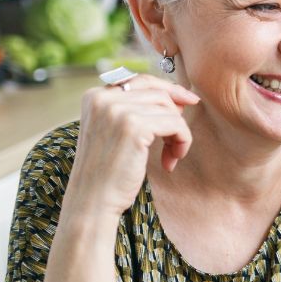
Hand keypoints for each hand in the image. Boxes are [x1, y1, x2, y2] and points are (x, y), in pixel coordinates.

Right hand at [66, 75, 198, 216]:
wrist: (92, 201)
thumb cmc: (107, 172)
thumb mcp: (115, 133)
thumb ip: (135, 110)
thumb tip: (178, 96)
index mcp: (94, 96)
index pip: (140, 80)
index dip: (168, 90)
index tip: (188, 101)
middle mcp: (103, 98)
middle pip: (158, 93)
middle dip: (175, 114)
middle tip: (177, 141)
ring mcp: (118, 110)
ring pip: (170, 109)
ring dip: (178, 133)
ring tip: (171, 155)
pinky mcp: (134, 127)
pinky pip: (176, 124)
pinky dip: (182, 141)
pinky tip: (170, 162)